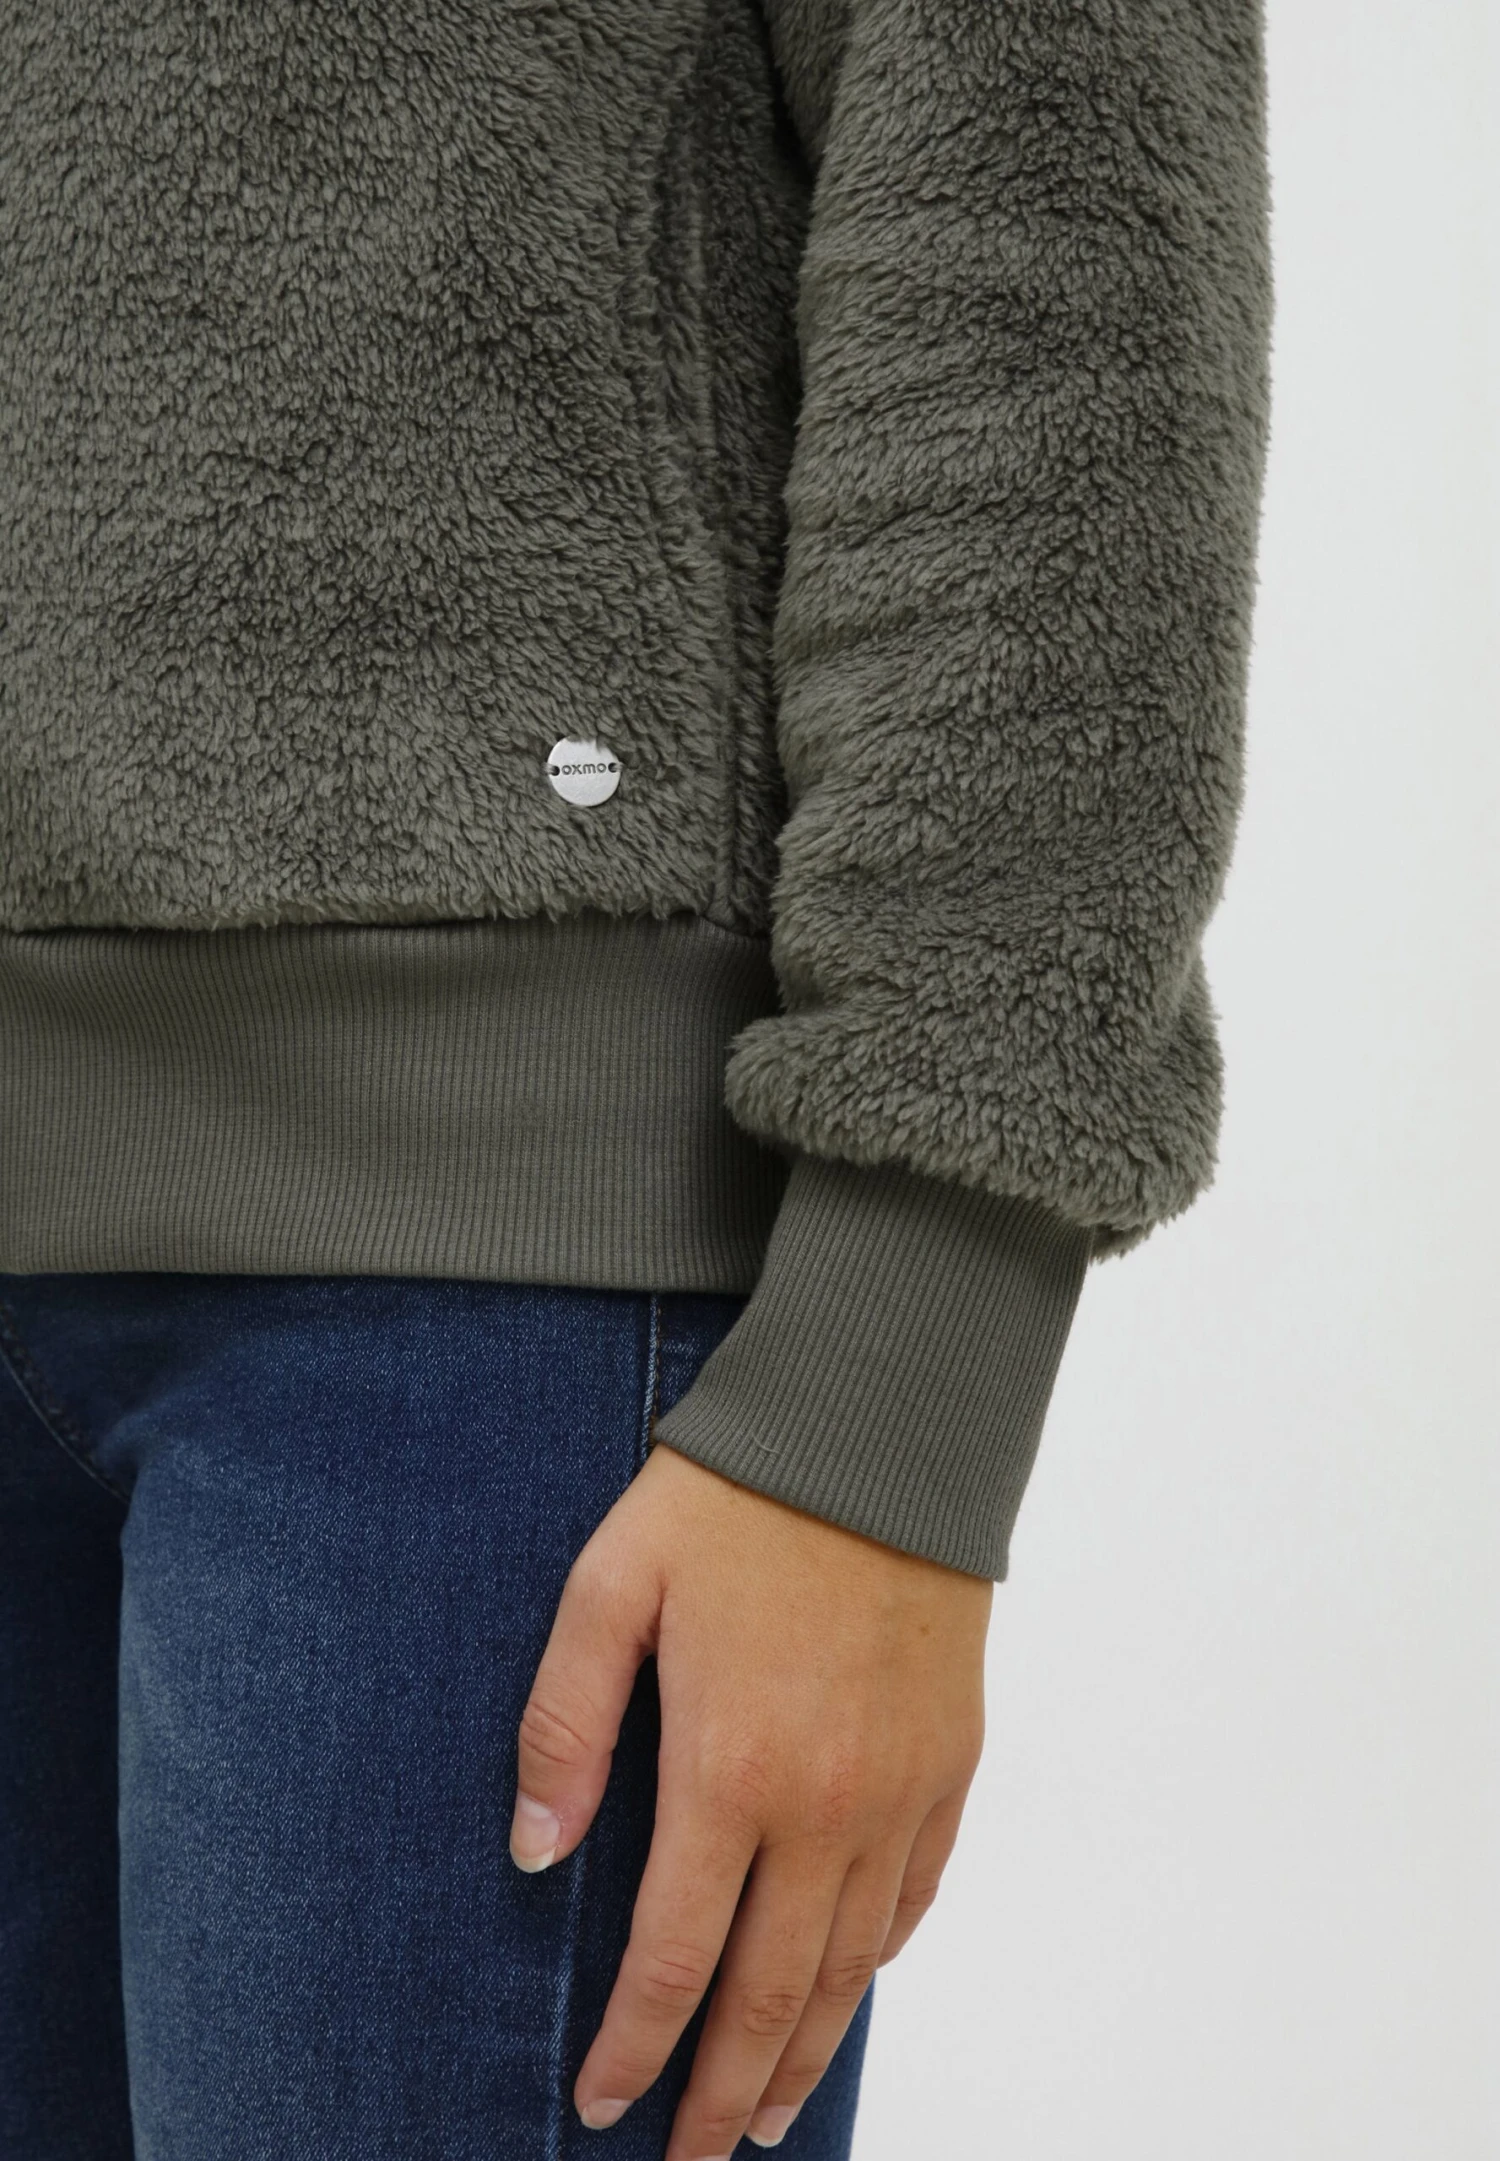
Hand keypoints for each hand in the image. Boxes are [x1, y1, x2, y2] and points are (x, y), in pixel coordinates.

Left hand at [510, 1442, 990, 2156]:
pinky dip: (880, 1958)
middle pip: (774, 1992)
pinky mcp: (952, 1755)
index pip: (674, 1957)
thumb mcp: (610, 1586)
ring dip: (807, 2052)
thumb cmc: (733, 1496)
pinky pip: (919, 1890)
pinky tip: (854, 1981)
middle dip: (721, 2090)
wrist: (880, 1424)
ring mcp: (902, 1787)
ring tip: (766, 2115)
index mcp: (730, 1769)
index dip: (635, 2046)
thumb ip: (564, 1724)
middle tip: (690, 2156)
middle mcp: (828, 1804)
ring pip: (853, 1963)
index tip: (603, 2107)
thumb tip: (530, 1852)